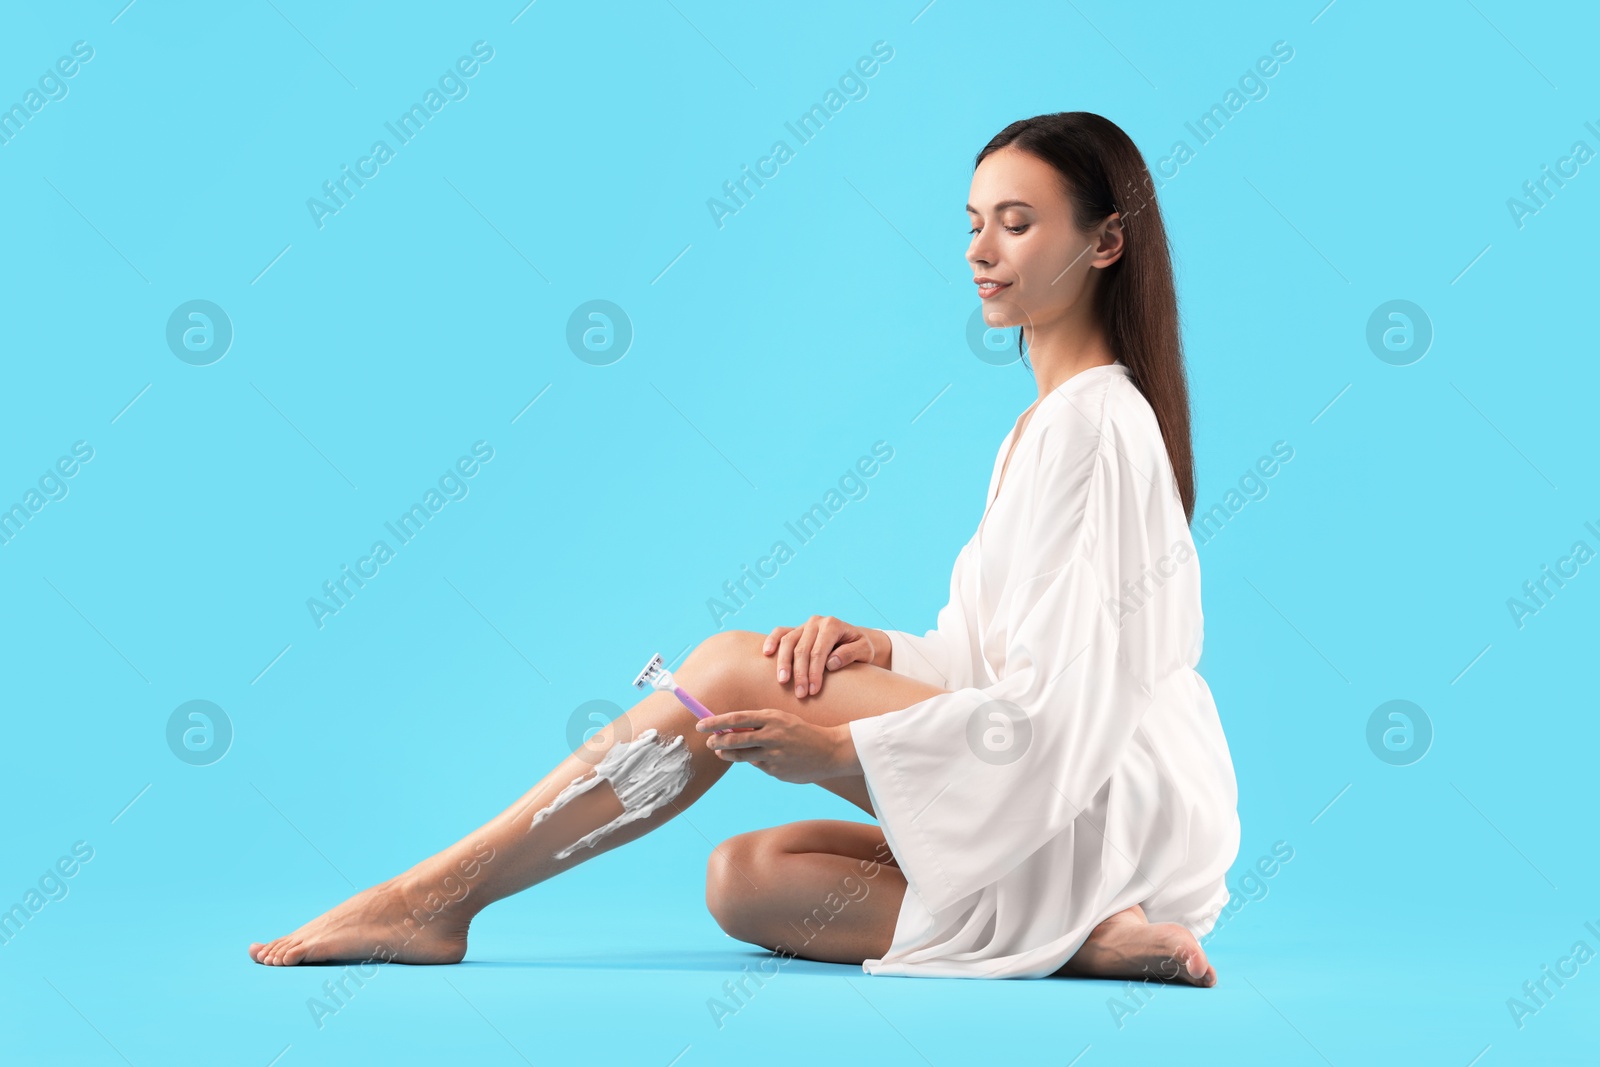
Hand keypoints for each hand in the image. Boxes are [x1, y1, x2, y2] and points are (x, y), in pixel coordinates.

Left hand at [695, 710, 855, 783]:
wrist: (830, 751)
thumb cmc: (801, 733)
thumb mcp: (781, 720)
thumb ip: (758, 724)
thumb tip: (729, 729)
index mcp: (772, 717)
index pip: (737, 718)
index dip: (716, 722)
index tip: (701, 725)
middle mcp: (772, 735)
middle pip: (735, 738)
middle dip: (717, 741)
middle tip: (709, 743)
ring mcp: (774, 755)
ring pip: (742, 756)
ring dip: (729, 754)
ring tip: (723, 752)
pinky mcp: (777, 771)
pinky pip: (759, 766)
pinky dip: (757, 762)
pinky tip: (770, 759)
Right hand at [764, 616, 886, 698]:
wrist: (853, 639)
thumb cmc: (859, 648)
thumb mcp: (865, 651)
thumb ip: (851, 654)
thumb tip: (831, 663)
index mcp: (832, 625)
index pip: (819, 651)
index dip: (814, 672)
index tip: (813, 691)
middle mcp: (816, 622)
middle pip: (802, 649)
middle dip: (800, 673)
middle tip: (800, 694)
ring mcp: (804, 625)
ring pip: (788, 642)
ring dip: (783, 663)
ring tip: (783, 682)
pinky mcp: (795, 630)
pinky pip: (780, 632)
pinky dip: (772, 641)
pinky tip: (767, 654)